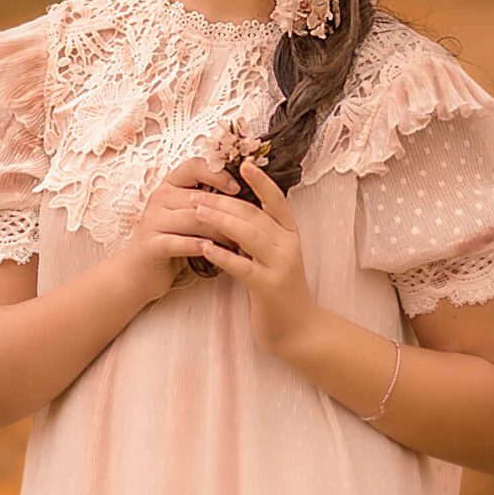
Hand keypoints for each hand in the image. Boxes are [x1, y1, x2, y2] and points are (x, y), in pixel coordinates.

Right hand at [115, 155, 244, 306]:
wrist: (136, 272)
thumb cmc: (169, 241)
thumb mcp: (184, 216)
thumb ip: (205, 203)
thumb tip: (243, 198)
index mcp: (169, 186)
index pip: (194, 166)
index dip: (217, 174)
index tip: (237, 188)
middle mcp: (159, 198)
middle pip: (200, 198)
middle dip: (228, 212)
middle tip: (249, 226)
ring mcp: (152, 221)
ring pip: (193, 219)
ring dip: (220, 231)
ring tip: (238, 242)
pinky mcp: (151, 244)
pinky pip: (178, 242)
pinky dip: (198, 246)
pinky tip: (213, 251)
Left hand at [190, 160, 318, 359]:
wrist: (297, 330)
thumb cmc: (278, 289)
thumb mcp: (274, 256)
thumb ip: (260, 233)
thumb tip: (232, 210)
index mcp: (290, 235)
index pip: (276, 201)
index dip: (261, 181)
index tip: (243, 164)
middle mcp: (289, 246)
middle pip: (254, 215)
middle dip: (223, 201)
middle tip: (197, 193)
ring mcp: (280, 267)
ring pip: (249, 235)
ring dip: (220, 221)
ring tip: (196, 212)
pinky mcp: (268, 288)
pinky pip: (243, 267)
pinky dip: (222, 255)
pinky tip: (204, 248)